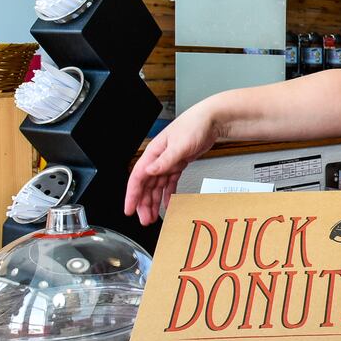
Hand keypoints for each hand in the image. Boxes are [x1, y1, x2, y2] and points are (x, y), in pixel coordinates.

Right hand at [123, 103, 220, 224]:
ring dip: (153, 201)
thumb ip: (165, 160)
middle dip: (143, 203)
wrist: (211, 120)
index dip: (132, 195)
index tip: (129, 209)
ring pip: (156, 186)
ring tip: (153, 216)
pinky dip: (167, 194)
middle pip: (145, 185)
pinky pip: (169, 182)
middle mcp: (158, 158)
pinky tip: (167, 203)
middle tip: (145, 219)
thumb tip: (150, 171)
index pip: (137, 177)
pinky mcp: (178, 164)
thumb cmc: (194, 125)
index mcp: (153, 153)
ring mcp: (168, 162)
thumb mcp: (179, 145)